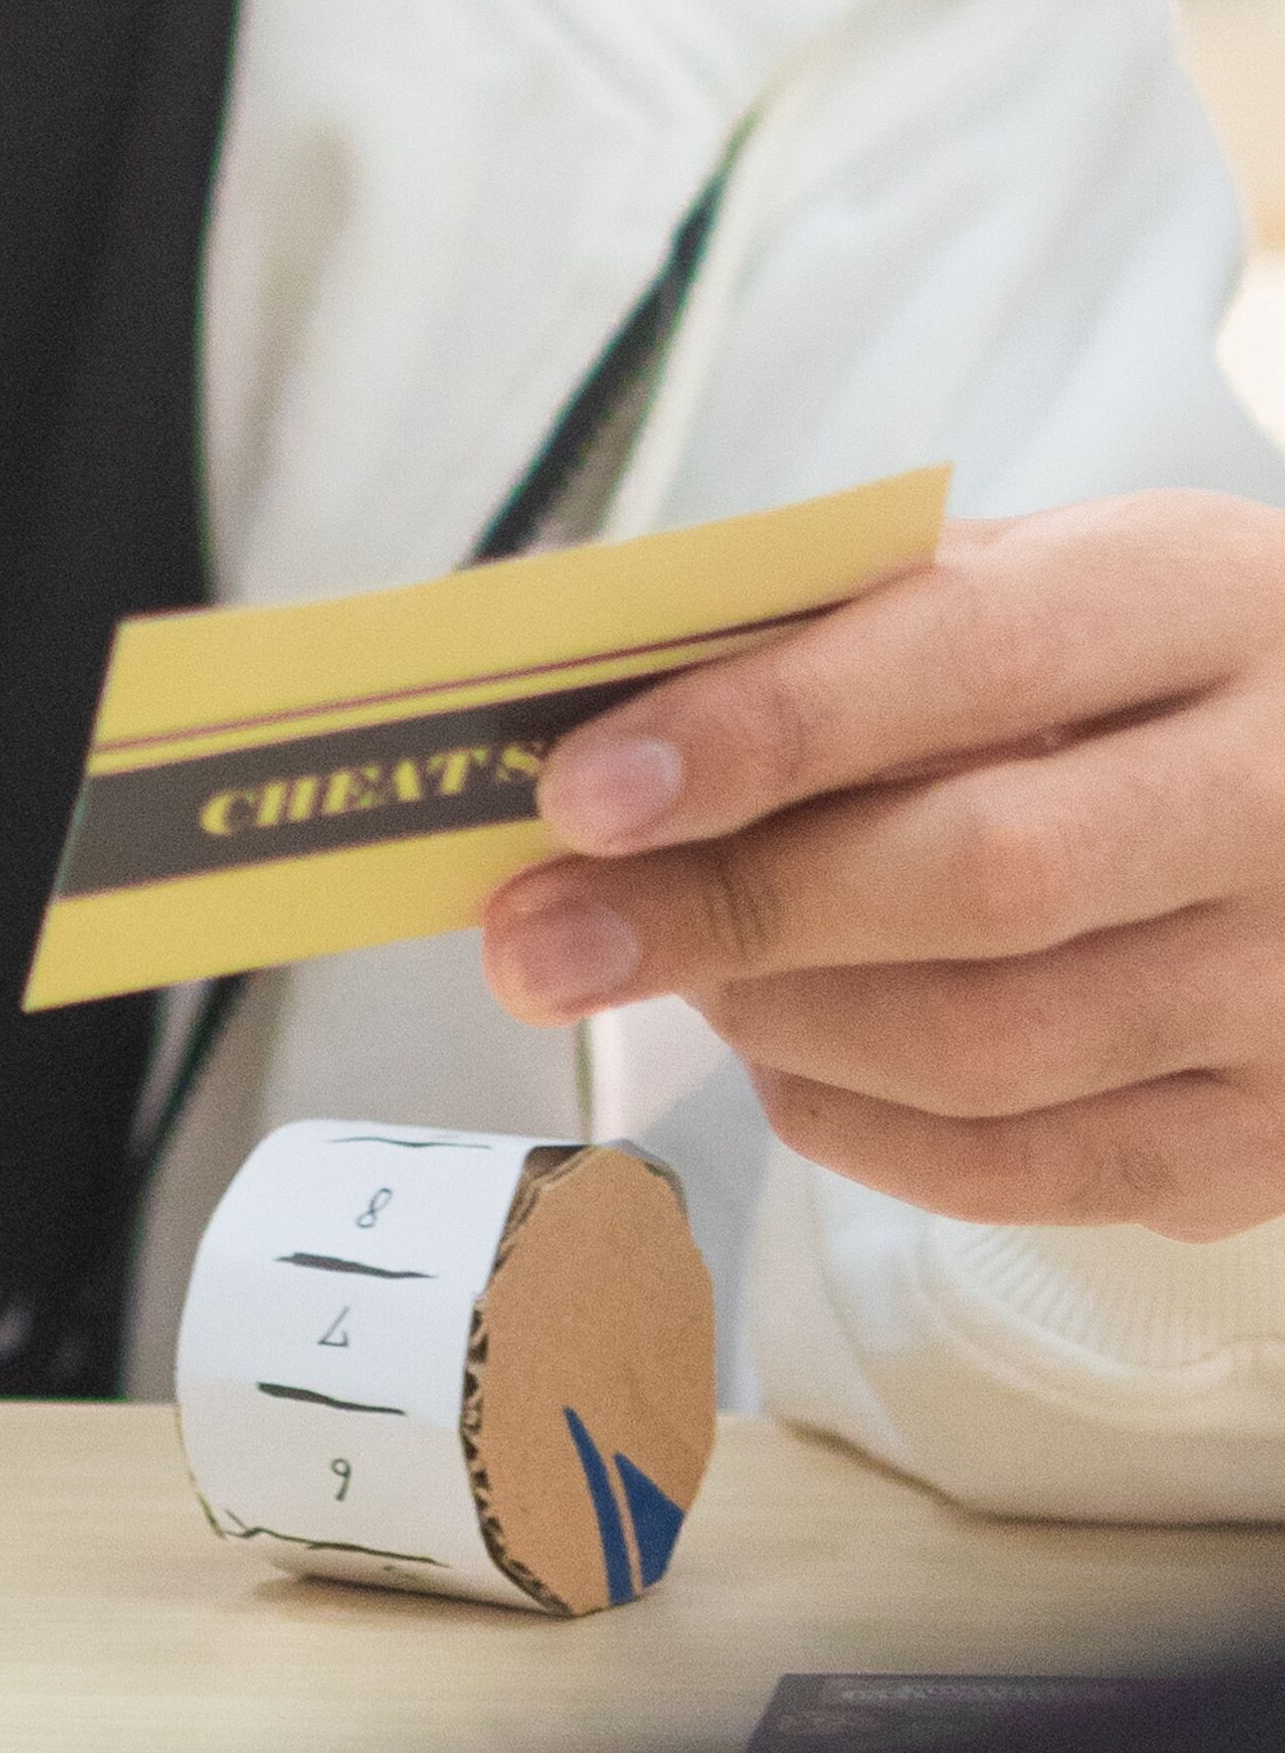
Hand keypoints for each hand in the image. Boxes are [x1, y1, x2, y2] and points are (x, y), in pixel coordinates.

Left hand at [481, 492, 1284, 1242]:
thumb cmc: (1161, 673)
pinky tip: (780, 1056)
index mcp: (1216, 603)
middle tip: (540, 937)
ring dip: (774, 1016)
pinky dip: (856, 1122)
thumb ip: (853, 615)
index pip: (972, 658)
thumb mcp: (1057, 581)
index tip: (584, 788)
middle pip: (980, 877)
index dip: (764, 727)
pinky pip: (1026, 1171)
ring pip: (989, 1047)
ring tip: (664, 967)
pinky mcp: (1275, 1143)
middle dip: (721, 911)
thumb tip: (587, 679)